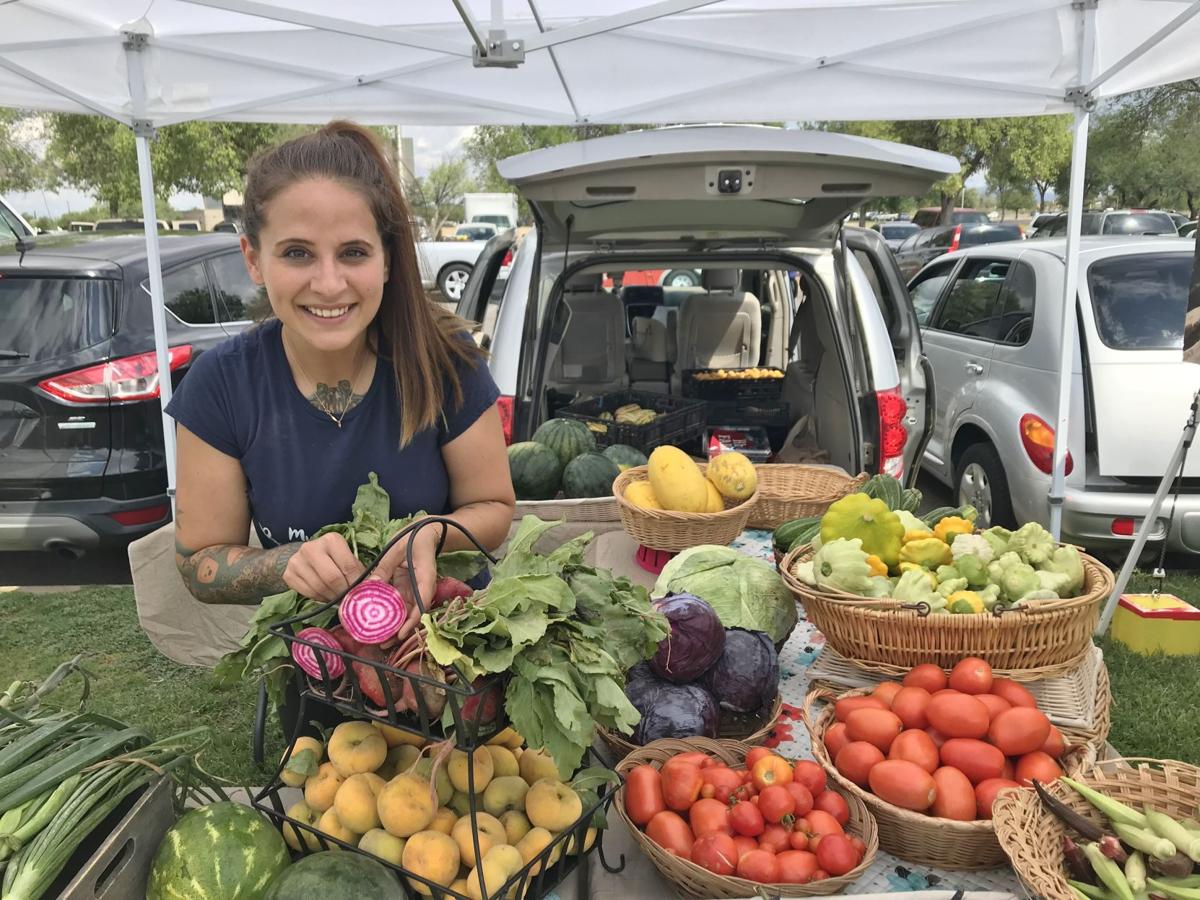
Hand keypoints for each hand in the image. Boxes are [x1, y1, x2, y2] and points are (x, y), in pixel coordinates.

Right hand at [283, 532, 364, 601]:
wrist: (307, 556)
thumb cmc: (335, 558)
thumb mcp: (348, 558)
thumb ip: (360, 571)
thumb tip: (373, 587)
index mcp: (331, 540)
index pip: (348, 567)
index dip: (357, 584)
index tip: (361, 593)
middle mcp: (311, 547)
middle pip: (332, 579)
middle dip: (344, 592)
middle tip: (350, 600)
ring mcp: (297, 560)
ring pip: (319, 588)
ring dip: (332, 598)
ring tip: (339, 599)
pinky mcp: (288, 574)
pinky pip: (308, 593)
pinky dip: (320, 599)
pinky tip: (326, 596)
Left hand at [372, 522, 441, 638]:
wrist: (425, 532)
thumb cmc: (413, 537)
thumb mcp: (396, 549)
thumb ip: (384, 568)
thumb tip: (369, 587)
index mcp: (425, 579)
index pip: (421, 605)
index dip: (411, 622)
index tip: (400, 635)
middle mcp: (422, 588)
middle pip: (413, 615)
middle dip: (399, 631)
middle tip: (383, 644)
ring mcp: (414, 590)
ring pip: (406, 614)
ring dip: (394, 627)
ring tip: (378, 639)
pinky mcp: (407, 589)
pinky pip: (399, 606)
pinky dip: (390, 616)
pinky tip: (378, 624)